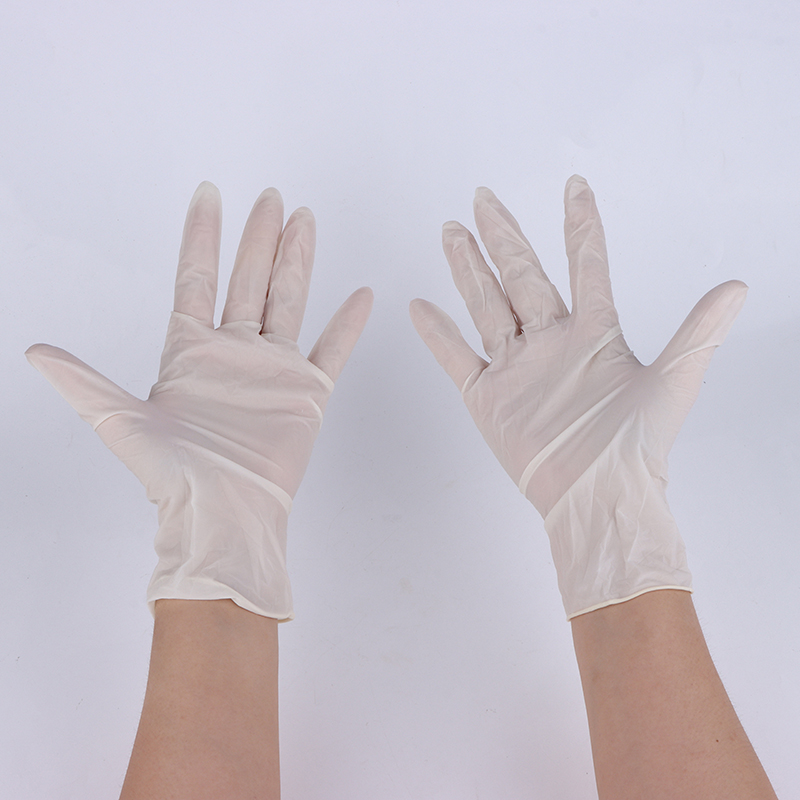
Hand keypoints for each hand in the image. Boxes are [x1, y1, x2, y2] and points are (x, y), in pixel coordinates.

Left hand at [27, 183, 372, 618]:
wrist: (224, 514)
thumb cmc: (175, 476)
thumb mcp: (120, 422)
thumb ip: (84, 382)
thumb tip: (33, 352)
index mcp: (189, 351)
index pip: (196, 278)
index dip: (202, 235)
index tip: (209, 195)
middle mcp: (232, 353)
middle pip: (248, 279)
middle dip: (259, 236)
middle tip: (272, 197)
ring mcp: (272, 369)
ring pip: (288, 300)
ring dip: (297, 260)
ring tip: (305, 221)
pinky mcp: (306, 392)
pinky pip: (331, 348)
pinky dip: (348, 323)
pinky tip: (360, 295)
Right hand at [410, 176, 745, 617]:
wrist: (596, 495)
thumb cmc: (635, 447)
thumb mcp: (672, 382)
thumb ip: (697, 333)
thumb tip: (738, 286)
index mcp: (594, 333)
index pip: (586, 265)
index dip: (580, 226)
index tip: (575, 186)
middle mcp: (551, 342)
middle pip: (522, 276)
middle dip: (503, 235)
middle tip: (484, 197)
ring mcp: (517, 367)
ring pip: (487, 305)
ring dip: (468, 268)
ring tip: (452, 231)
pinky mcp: (488, 396)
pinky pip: (457, 357)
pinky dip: (437, 333)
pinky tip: (420, 306)